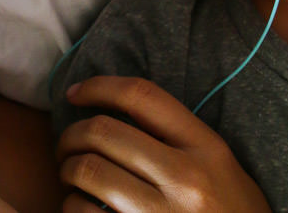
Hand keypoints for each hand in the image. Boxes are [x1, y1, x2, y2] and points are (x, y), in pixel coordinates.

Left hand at [57, 76, 268, 211]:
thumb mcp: (220, 166)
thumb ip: (177, 137)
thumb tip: (115, 111)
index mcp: (206, 148)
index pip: (141, 96)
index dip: (99, 86)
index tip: (76, 93)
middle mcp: (185, 179)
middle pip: (103, 132)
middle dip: (71, 135)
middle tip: (67, 145)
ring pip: (88, 171)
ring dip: (68, 170)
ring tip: (72, 176)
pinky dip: (72, 206)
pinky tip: (81, 206)